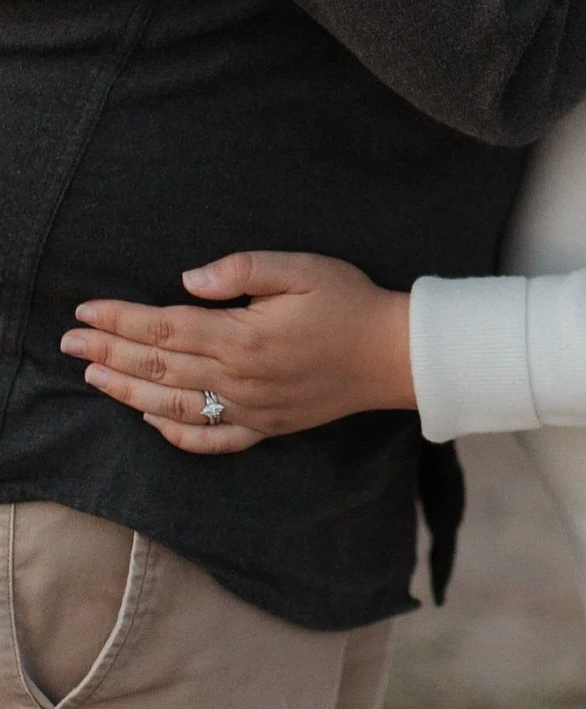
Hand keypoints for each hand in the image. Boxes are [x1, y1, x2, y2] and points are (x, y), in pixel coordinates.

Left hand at [61, 252, 413, 455]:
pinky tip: (152, 423)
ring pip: (173, 405)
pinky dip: (176, 434)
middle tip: (69, 343)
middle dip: (109, 352)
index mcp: (243, 336)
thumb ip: (245, 269)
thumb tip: (189, 280)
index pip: (165, 328)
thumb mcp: (302, 268)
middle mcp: (239, 378)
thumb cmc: (349, 301)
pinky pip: (212, 439)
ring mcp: (251, 408)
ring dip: (127, 391)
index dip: (121, 319)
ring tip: (94, 377)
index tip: (86, 311)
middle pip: (159, 367)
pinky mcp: (267, 426)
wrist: (392, 353)